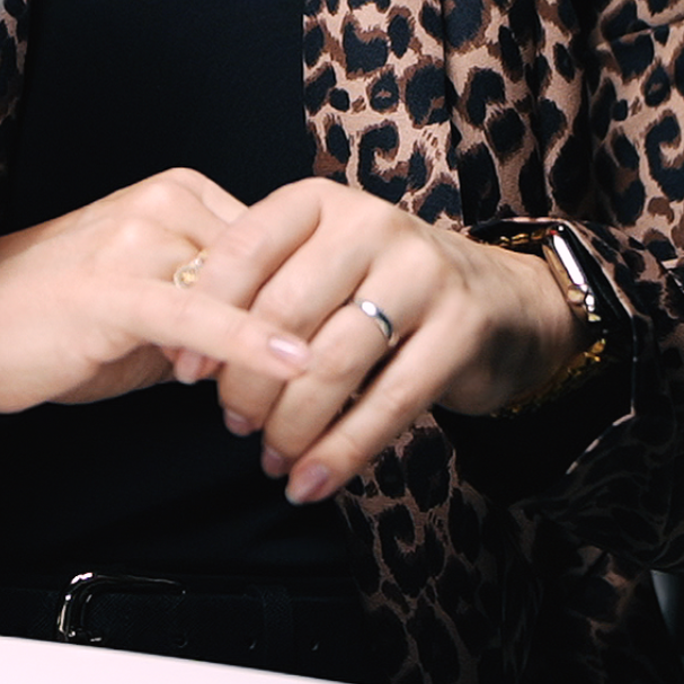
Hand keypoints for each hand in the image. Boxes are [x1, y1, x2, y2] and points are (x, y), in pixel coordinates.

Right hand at [0, 169, 314, 416]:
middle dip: (303, 326)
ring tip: (303, 404)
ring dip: (276, 351)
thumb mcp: (159, 299)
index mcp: (180, 193)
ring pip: (239, 290)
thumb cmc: (66, 320)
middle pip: (268, 265)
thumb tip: (292, 334)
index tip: (348, 348)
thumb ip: (221, 300)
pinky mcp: (116, 288)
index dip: (312, 300)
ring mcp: (138, 239)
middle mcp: (164, 202)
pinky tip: (293, 363)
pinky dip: (248, 341)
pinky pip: (197, 314)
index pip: (278, 243)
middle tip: (330, 392)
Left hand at [178, 181, 585, 503]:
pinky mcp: (460, 329)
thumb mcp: (323, 263)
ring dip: (291, 426)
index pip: (245, 248)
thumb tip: (185, 346)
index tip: (184, 369)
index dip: (207, 312)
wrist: (499, 302)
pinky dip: (341, 453)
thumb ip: (264, 287)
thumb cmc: (380, 288)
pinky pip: (388, 404)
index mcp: (320, 201)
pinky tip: (312, 483)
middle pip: (285, 313)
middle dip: (248, 380)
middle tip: (232, 423)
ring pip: (332, 364)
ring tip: (271, 458)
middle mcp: (371, 223)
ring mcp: (421, 274)